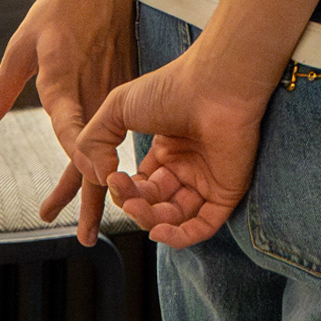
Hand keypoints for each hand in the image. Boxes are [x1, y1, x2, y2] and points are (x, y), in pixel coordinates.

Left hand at [0, 0, 140, 245]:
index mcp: (65, 78)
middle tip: (83, 239)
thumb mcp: (20, 45)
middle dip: (90, 198)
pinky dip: (112, 161)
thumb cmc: (58, 7)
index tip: (91, 183)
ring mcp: (115, 90)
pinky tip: (105, 183)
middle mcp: (95, 91)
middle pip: (95, 154)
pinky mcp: (125, 87)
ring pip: (110, 149)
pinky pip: (120, 133)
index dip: (79, 155)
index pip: (70, 125)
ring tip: (88, 224)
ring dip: (98, 187)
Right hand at [77, 48, 265, 250]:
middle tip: (123, 192)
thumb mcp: (117, 109)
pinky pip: (203, 226)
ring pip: (174, 218)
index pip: (139, 187)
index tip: (108, 181)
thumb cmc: (171, 88)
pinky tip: (158, 230)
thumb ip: (93, 142)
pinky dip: (179, 237)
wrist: (215, 83)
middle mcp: (188, 167)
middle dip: (133, 206)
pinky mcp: (227, 191)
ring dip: (149, 221)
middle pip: (153, 205)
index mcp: (167, 150)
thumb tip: (100, 179)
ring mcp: (208, 180)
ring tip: (137, 207)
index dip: (121, 191)